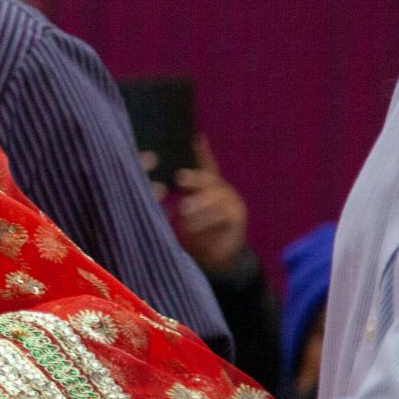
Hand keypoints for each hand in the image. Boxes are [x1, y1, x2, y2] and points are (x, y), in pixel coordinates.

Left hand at [168, 134, 249, 275]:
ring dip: (198, 204)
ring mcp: (233, 203)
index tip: (197, 138)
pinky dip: (207, 221)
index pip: (207, 166)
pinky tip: (194, 228)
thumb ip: (179, 206)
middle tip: (179, 178)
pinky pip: (222, 215)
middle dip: (194, 178)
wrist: (218, 260)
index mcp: (210, 188)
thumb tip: (160, 196)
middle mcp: (223, 191)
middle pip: (209, 178)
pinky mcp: (238, 218)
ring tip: (182, 212)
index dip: (203, 152)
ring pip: (214, 197)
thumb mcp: (185, 218)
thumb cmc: (197, 235)